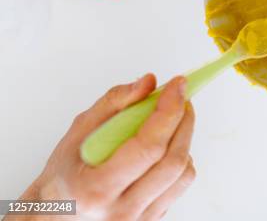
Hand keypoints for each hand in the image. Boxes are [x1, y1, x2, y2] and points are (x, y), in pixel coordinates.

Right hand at [10, 75, 195, 220]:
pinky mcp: (152, 220)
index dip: (168, 111)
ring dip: (185, 138)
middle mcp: (121, 211)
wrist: (56, 216)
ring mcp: (139, 220)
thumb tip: (149, 83)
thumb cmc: (64, 176)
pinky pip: (180, 186)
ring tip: (175, 119)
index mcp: (97, 189)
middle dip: (183, 121)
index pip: (148, 147)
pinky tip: (168, 146)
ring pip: (182, 174)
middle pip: (172, 160)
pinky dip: (181, 159)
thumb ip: (113, 103)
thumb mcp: (77, 133)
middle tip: (181, 97)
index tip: (177, 86)